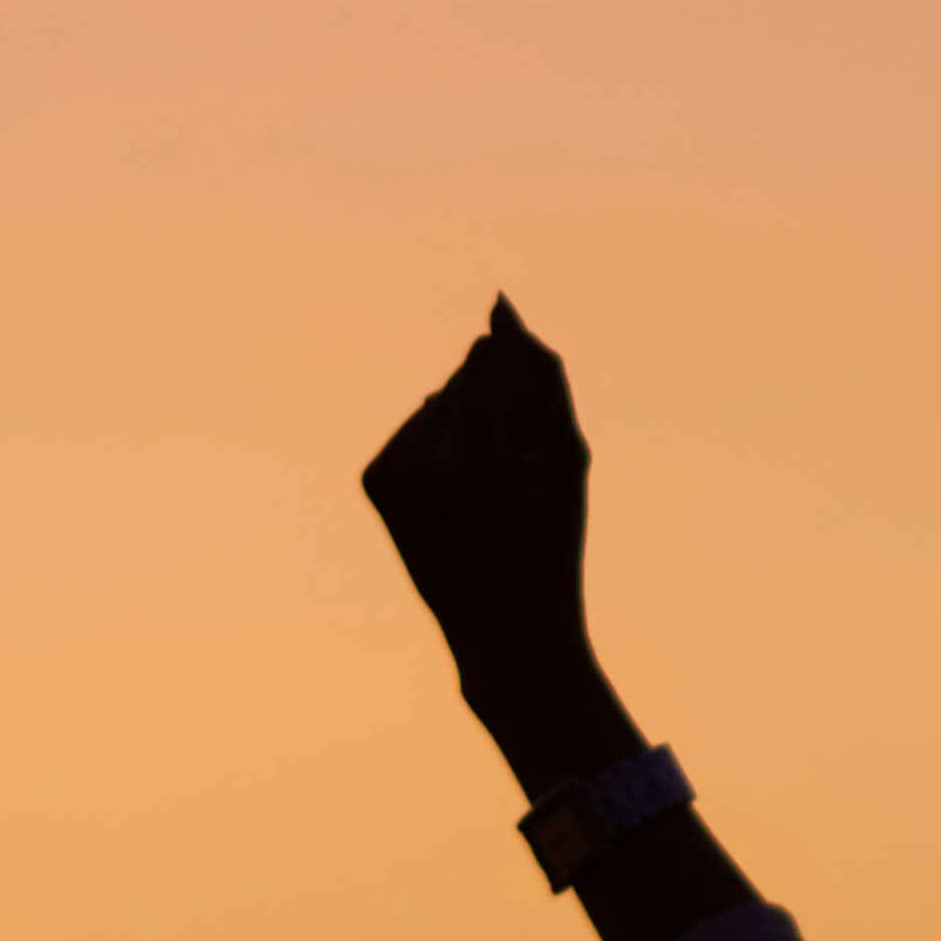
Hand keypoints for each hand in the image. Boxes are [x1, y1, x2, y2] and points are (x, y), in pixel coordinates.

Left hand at [361, 300, 601, 718]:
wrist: (503, 633)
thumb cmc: (550, 543)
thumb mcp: (566, 458)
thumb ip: (542, 375)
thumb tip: (498, 307)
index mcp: (480, 454)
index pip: (494, 360)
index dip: (526, 394)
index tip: (534, 448)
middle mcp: (424, 459)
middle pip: (464, 378)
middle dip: (497, 410)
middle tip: (512, 480)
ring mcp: (392, 472)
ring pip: (438, 401)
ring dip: (468, 427)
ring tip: (485, 490)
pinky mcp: (373, 482)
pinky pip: (412, 432)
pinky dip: (438, 449)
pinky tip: (455, 495)